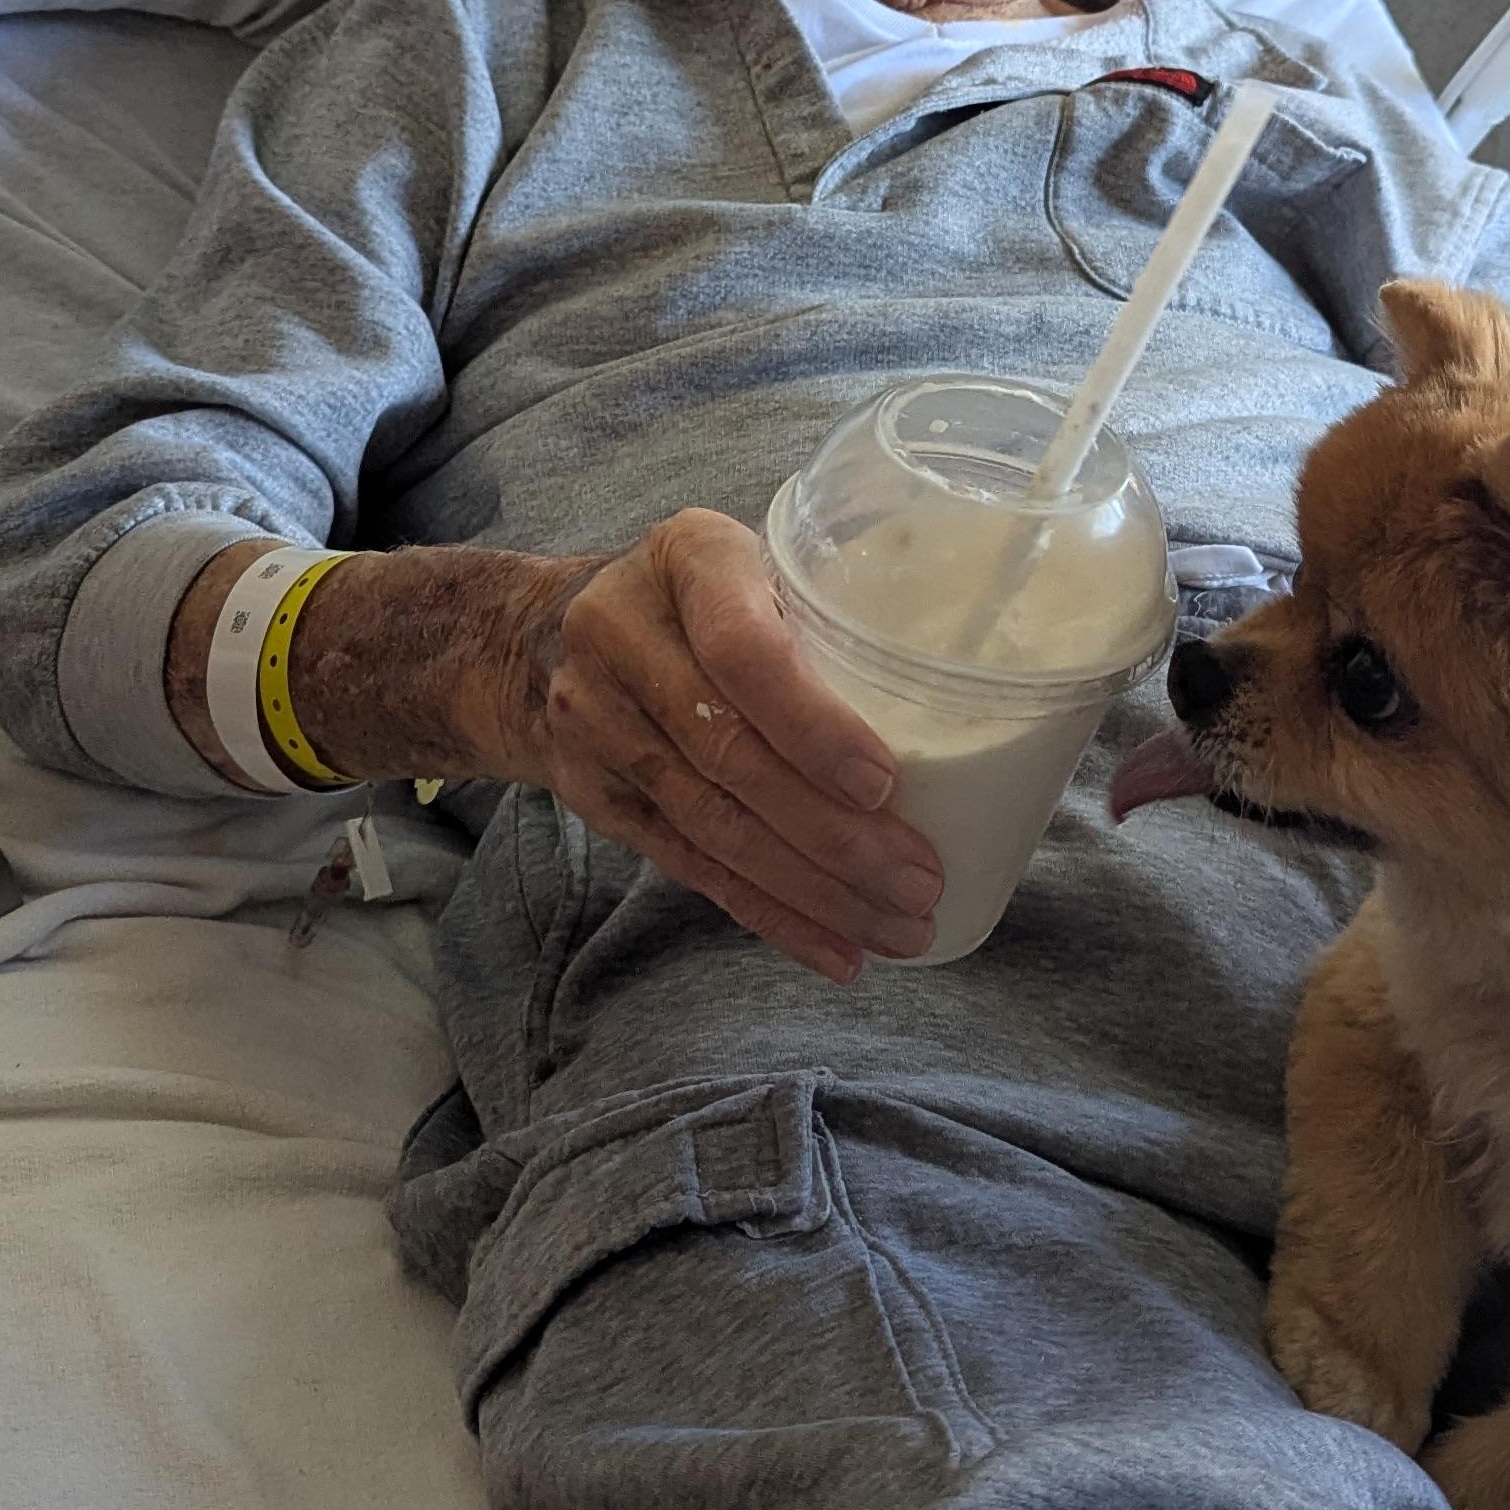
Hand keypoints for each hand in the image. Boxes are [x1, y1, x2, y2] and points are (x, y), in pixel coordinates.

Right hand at [499, 508, 942, 983]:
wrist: (540, 636)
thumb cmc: (696, 594)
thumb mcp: (749, 558)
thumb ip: (821, 608)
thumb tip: (969, 694)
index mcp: (686, 558)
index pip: (742, 650)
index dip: (812, 725)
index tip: (884, 784)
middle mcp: (622, 635)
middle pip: (731, 756)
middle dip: (833, 834)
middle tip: (919, 881)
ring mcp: (595, 722)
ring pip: (714, 826)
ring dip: (813, 891)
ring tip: (898, 927)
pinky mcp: (595, 797)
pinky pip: (689, 867)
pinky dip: (769, 915)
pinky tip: (835, 950)